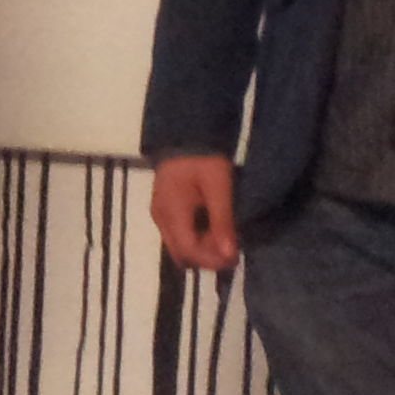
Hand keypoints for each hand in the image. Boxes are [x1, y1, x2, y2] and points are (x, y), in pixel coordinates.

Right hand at [149, 153, 239, 273]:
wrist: (187, 134)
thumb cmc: (204, 158)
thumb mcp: (219, 187)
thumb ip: (223, 222)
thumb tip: (229, 254)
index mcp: (172, 212)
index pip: (189, 251)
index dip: (212, 260)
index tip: (235, 257)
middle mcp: (161, 217)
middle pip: (181, 253)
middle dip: (207, 257)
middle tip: (232, 249)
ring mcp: (160, 213)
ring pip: (179, 246)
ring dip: (202, 248)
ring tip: (225, 238)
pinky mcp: (163, 209)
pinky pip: (178, 234)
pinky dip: (195, 237)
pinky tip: (213, 228)